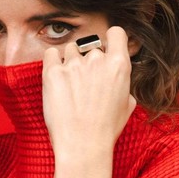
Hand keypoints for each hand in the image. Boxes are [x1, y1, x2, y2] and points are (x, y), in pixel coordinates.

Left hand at [42, 26, 135, 158]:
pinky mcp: (52, 72)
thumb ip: (123, 84)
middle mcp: (97, 60)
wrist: (82, 145)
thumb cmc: (106, 130)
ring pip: (71, 49)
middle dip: (88, 60)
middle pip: (91, 45)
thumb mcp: (127, 105)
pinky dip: (53, 61)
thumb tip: (118, 80)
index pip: (116, 33)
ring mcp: (73, 64)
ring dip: (70, 61)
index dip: (111, 40)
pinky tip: (56, 76)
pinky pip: (51, 54)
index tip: (106, 49)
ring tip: (70, 85)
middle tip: (84, 82)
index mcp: (119, 65)